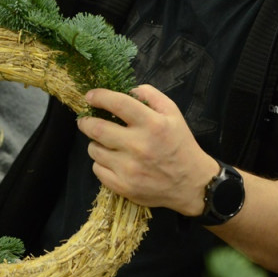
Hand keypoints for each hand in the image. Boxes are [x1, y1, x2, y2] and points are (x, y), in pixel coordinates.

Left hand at [77, 85, 218, 212]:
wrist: (192, 184)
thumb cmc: (180, 144)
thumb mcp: (173, 113)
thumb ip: (151, 95)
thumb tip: (127, 89)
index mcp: (152, 124)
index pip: (118, 104)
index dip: (99, 97)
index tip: (90, 96)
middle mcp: (138, 146)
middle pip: (96, 128)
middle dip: (85, 122)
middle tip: (85, 120)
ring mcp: (129, 169)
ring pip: (94, 150)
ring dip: (95, 143)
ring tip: (106, 143)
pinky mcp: (123, 187)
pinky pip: (97, 170)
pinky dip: (101, 163)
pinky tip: (112, 160)